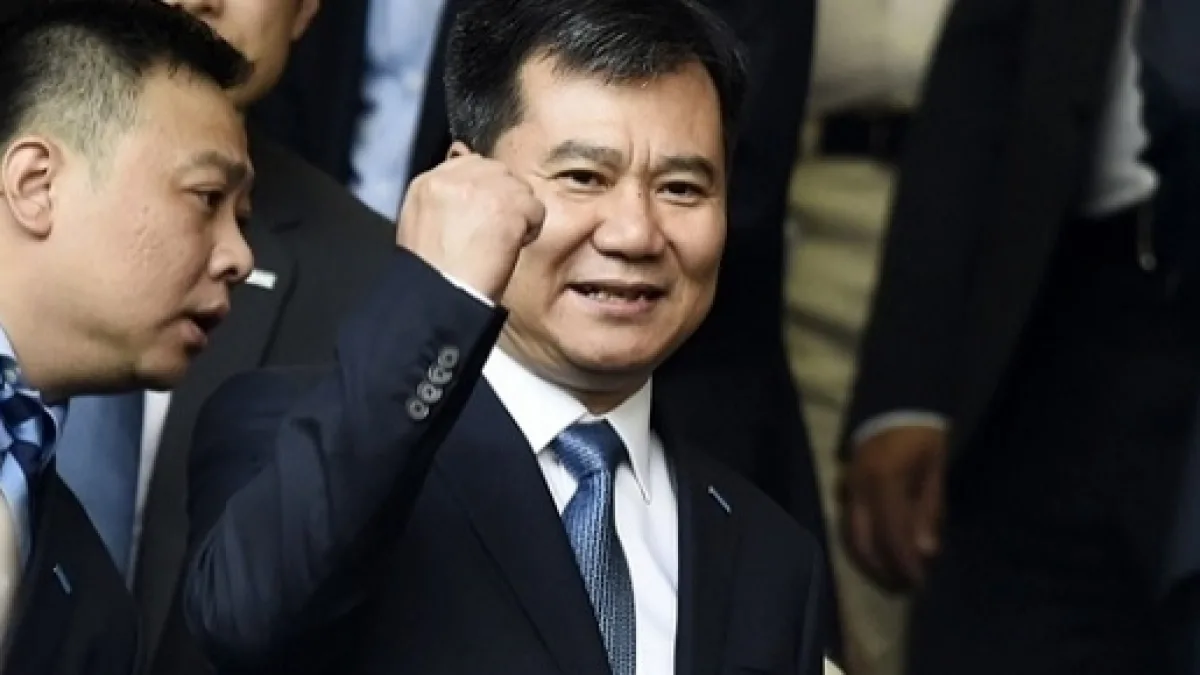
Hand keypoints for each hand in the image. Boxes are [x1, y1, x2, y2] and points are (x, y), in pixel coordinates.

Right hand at [397, 143, 544, 300]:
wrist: (440, 295)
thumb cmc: (433, 274)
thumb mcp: (421, 225)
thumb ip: (444, 198)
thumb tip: (465, 178)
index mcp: (427, 183)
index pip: (469, 165)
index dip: (484, 191)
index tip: (483, 216)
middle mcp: (453, 177)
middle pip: (497, 171)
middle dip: (503, 199)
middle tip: (493, 232)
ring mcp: (482, 187)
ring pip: (519, 188)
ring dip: (518, 214)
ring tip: (499, 243)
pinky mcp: (508, 204)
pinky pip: (536, 208)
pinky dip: (531, 230)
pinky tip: (510, 248)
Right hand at [839, 425, 946, 591]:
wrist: (894, 406)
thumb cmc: (922, 438)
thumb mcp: (935, 472)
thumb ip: (929, 511)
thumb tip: (926, 552)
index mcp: (885, 482)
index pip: (892, 535)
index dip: (905, 564)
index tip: (920, 583)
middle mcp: (860, 489)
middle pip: (864, 542)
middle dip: (882, 570)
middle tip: (903, 588)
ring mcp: (847, 488)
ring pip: (849, 537)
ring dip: (867, 563)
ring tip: (888, 578)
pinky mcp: (843, 488)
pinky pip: (846, 525)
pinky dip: (858, 546)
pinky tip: (872, 556)